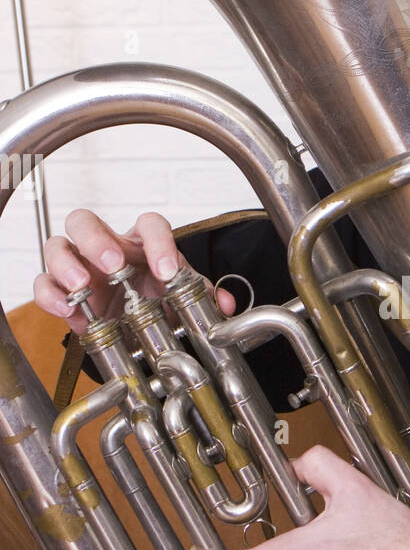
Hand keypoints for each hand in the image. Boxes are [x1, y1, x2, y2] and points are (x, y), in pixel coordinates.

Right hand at [34, 208, 235, 333]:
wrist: (136, 328)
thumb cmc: (156, 299)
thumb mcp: (183, 298)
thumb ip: (203, 297)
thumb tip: (225, 305)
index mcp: (141, 244)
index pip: (148, 224)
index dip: (158, 242)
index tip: (166, 271)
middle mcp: (106, 248)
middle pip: (87, 222)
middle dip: (97, 241)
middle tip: (113, 266)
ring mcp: (78, 266)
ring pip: (58, 245)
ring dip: (66, 264)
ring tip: (82, 287)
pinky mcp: (61, 291)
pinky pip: (44, 283)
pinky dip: (50, 295)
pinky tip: (66, 310)